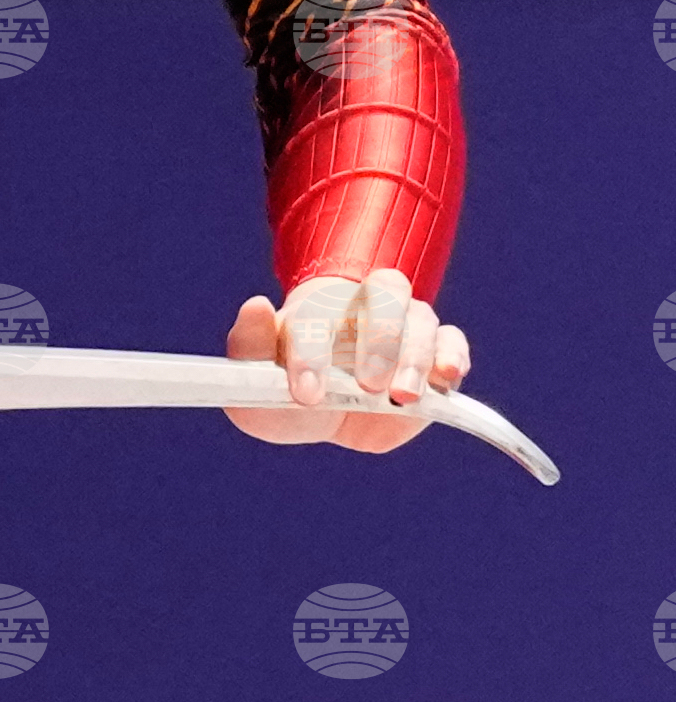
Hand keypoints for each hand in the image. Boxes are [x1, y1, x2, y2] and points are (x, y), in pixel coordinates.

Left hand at [223, 266, 469, 455]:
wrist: (319, 410)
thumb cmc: (282, 390)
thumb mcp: (253, 381)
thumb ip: (249, 345)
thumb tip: (256, 305)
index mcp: (314, 310)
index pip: (316, 317)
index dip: (311, 354)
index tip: (306, 394)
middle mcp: (364, 309)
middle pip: (386, 291)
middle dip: (380, 336)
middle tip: (367, 385)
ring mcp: (403, 328)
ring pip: (422, 317)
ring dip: (416, 355)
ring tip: (402, 395)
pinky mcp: (433, 356)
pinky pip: (451, 341)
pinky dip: (453, 355)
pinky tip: (446, 378)